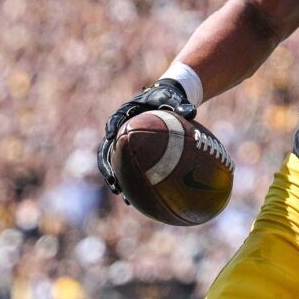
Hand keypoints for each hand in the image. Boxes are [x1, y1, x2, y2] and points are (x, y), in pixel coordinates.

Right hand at [98, 79, 197, 199]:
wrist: (165, 102)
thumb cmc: (167, 100)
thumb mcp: (173, 100)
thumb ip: (180, 105)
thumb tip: (192, 112)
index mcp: (126, 113)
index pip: (114, 121)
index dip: (111, 128)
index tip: (110, 136)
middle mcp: (120, 130)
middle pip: (106, 148)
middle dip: (107, 166)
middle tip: (113, 180)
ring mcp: (122, 142)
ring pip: (112, 162)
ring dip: (113, 177)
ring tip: (119, 193)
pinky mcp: (129, 152)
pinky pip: (125, 167)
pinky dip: (128, 180)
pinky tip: (134, 198)